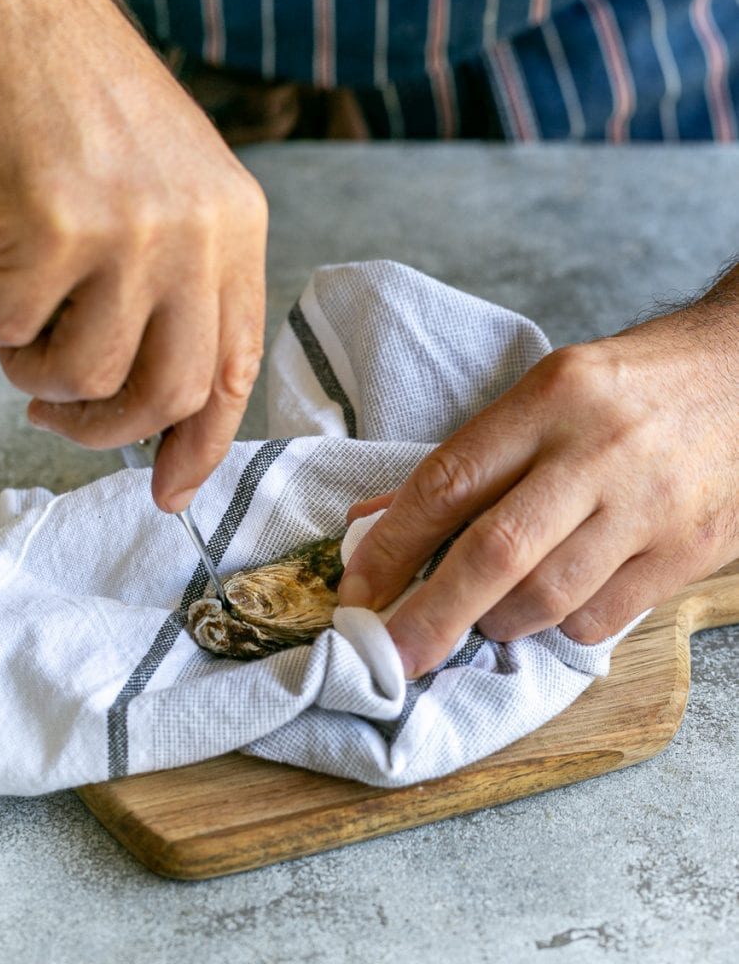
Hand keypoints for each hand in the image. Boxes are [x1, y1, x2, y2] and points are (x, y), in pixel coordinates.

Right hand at [0, 0, 266, 511]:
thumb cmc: (81, 101)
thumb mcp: (170, 190)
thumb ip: (177, 286)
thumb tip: (153, 402)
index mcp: (237, 228)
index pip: (236, 369)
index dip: (205, 446)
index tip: (171, 492)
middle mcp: (199, 233)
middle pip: (168, 393)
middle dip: (104, 429)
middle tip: (52, 408)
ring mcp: (132, 228)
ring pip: (85, 374)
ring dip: (32, 369)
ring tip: (11, 320)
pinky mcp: (56, 223)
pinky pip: (7, 328)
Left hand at [338, 284, 738, 676]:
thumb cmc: (624, 392)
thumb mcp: (541, 398)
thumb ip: (464, 462)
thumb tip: (373, 521)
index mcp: (549, 400)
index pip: (451, 481)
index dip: (392, 545)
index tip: (357, 593)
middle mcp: (599, 451)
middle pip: (496, 551)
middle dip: (431, 614)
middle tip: (391, 654)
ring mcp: (649, 505)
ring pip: (549, 596)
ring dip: (498, 621)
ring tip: (485, 615)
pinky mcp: (689, 549)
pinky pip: (603, 616)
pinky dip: (560, 626)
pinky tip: (554, 603)